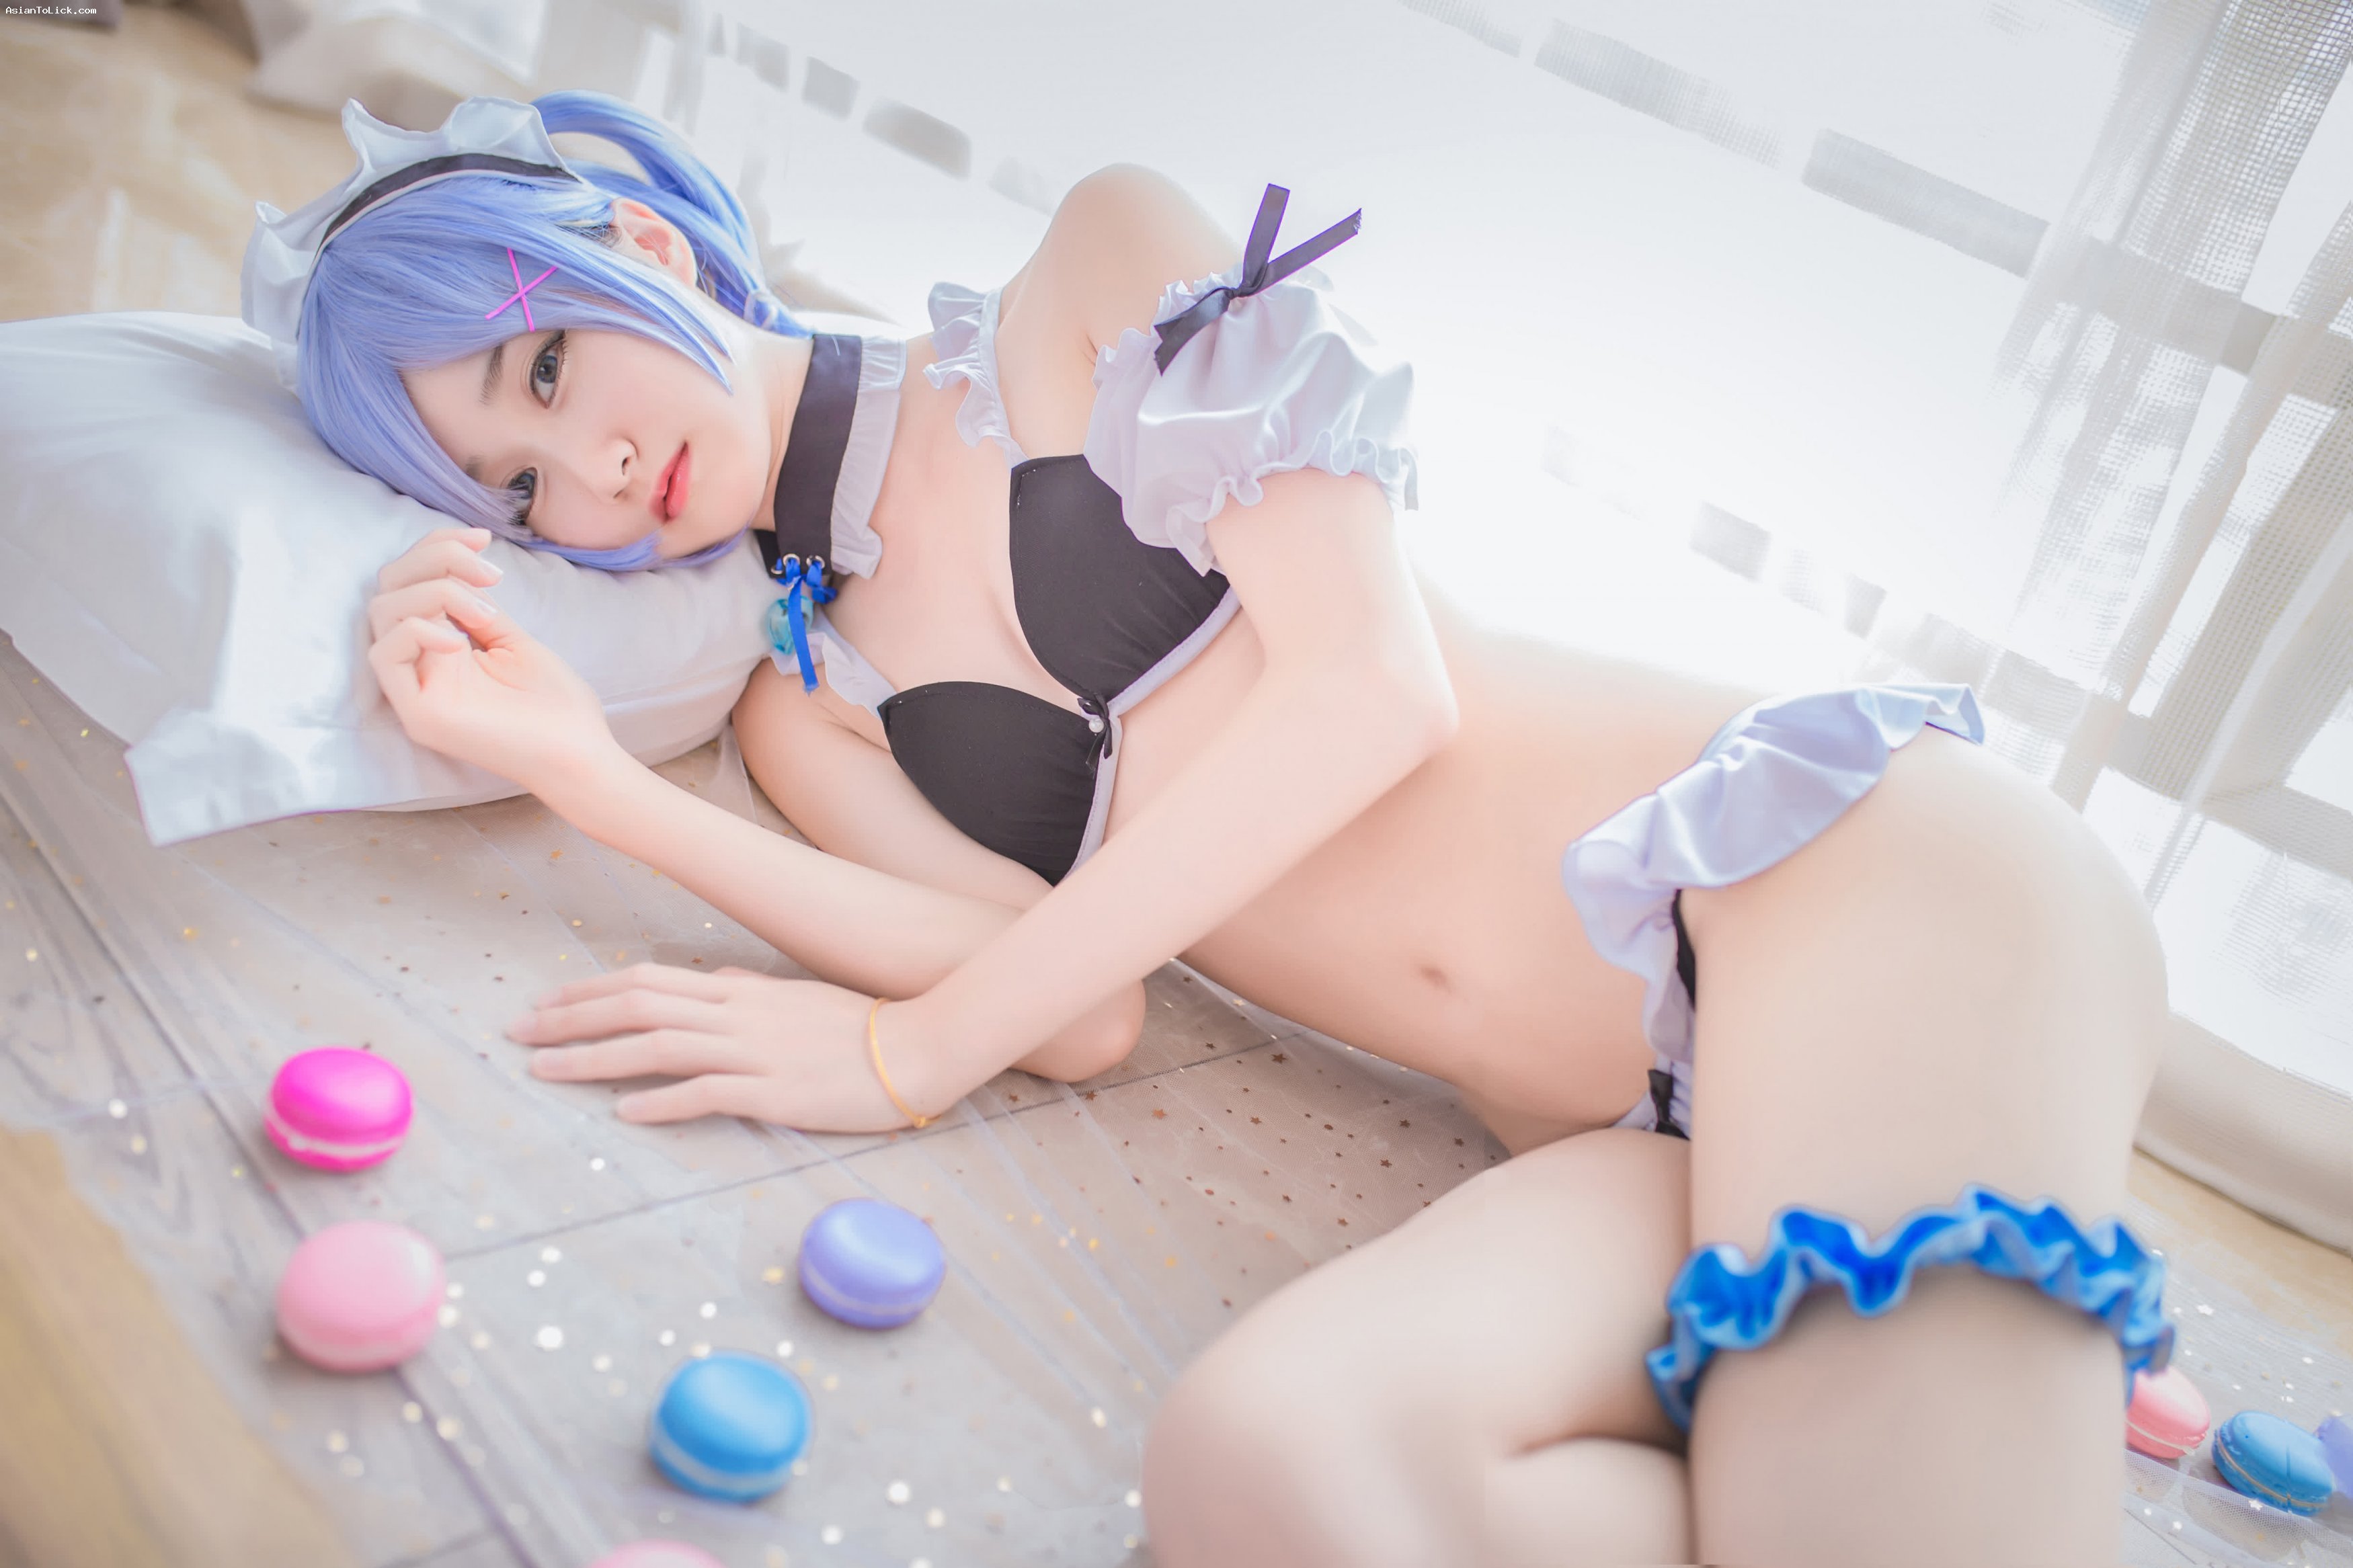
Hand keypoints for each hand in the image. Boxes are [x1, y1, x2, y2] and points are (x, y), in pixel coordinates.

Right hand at [365, 526, 618, 792]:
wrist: (580, 753)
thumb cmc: (556, 703)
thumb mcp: (512, 638)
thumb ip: (475, 606)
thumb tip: (456, 567)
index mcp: (440, 647)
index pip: (409, 581)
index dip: (437, 546)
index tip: (483, 538)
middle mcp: (419, 666)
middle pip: (388, 588)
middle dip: (434, 560)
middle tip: (489, 576)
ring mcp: (413, 691)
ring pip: (382, 614)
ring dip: (436, 594)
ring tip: (487, 616)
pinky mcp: (417, 714)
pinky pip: (384, 656)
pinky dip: (417, 630)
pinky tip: (459, 640)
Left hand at [507, 963, 931, 1132]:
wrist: (921, 1046)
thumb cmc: (862, 1026)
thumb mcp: (799, 997)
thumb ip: (753, 990)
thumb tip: (717, 982)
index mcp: (741, 990)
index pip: (648, 980)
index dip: (589, 991)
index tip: (544, 1004)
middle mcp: (738, 1013)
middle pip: (638, 1006)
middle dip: (570, 1018)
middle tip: (517, 1034)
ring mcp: (755, 1052)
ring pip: (658, 1045)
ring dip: (594, 1058)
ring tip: (544, 1069)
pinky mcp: (775, 1093)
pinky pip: (708, 1093)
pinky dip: (662, 1101)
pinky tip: (624, 1111)